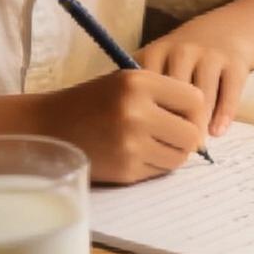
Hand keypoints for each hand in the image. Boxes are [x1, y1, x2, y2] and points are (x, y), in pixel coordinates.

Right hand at [47, 69, 207, 184]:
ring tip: (152, 142)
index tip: (184, 115)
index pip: (194, 100)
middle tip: (171, 133)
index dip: (194, 110)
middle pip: (192, 134)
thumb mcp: (126, 82)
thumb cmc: (94, 101)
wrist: (50, 126)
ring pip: (179, 157)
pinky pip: (159, 171)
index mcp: (138, 82)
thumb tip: (203, 126)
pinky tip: (135, 153)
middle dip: (187, 136)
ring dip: (172, 152)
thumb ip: (164, 95)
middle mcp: (135, 112)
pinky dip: (154, 165)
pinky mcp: (125, 170)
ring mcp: (130, 144)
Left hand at [136, 35, 250, 135]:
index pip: (147, 89)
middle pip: (175, 94)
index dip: (147, 115)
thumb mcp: (156, 64)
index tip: (147, 138)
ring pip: (202, 96)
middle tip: (172, 147)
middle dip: (174, 123)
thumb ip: (143, 91)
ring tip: (194, 146)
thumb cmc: (180, 61)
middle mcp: (182, 51)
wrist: (223, 31)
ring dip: (199, 123)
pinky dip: (224, 115)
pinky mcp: (235, 62)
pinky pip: (229, 93)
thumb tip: (137, 134)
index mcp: (155, 53)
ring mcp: (210, 54)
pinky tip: (217, 132)